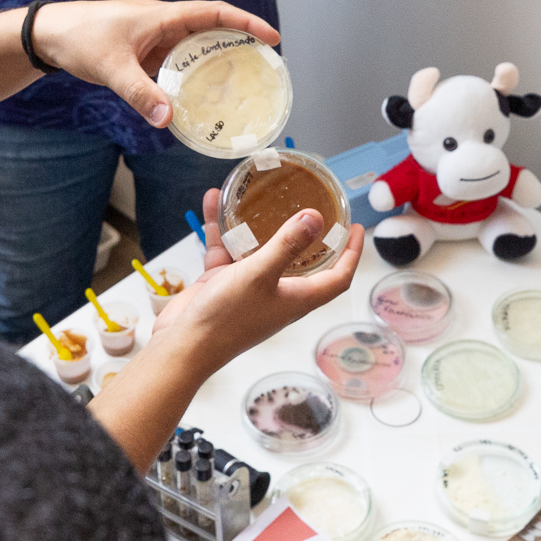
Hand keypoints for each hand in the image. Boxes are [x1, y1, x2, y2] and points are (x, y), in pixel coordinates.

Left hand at [29, 0, 278, 126]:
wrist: (49, 34)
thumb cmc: (80, 38)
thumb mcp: (111, 67)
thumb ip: (139, 93)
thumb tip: (167, 120)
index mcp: (163, 16)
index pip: (215, 13)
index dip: (246, 22)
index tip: (271, 37)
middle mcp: (165, 24)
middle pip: (213, 29)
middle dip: (241, 43)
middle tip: (265, 66)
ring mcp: (156, 38)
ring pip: (196, 47)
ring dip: (219, 61)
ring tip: (242, 84)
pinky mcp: (145, 53)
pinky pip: (179, 62)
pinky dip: (194, 75)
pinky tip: (200, 97)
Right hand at [154, 190, 363, 368]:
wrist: (183, 346)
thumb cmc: (226, 319)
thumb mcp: (259, 275)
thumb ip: (287, 245)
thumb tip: (316, 218)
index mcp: (297, 297)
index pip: (338, 276)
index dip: (352, 254)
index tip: (357, 229)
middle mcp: (277, 292)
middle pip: (303, 261)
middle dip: (311, 234)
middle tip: (316, 205)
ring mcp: (249, 287)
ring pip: (260, 248)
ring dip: (258, 222)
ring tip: (261, 194)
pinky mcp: (223, 283)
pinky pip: (226, 249)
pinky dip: (222, 227)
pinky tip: (215, 201)